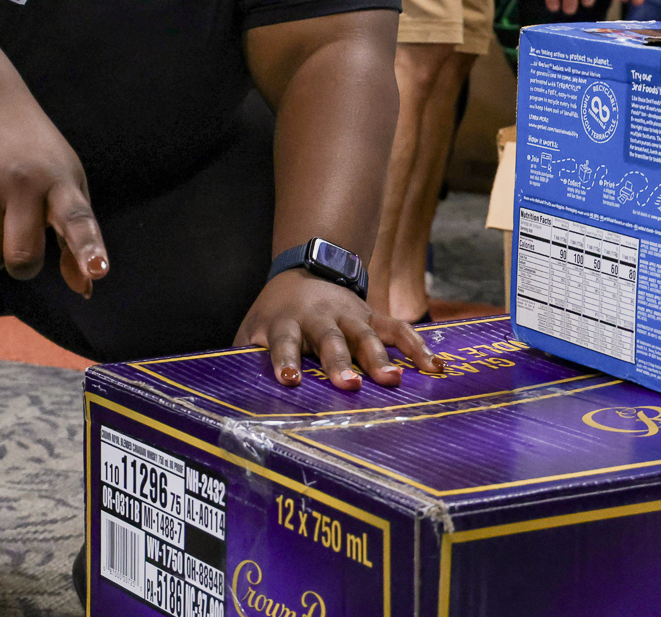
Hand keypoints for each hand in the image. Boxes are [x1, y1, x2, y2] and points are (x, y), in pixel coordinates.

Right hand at [0, 107, 108, 297]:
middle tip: (25, 244)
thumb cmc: (40, 162)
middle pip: (21, 257)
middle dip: (23, 267)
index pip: (78, 218)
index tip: (98, 269)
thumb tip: (84, 288)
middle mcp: (23, 180)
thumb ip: (75, 238)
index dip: (87, 248)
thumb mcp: (68, 186)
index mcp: (61, 182)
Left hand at [238, 269, 438, 389]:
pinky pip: (397, 329)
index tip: (289, 378)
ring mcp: (350, 315)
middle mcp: (320, 317)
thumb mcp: (254, 329)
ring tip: (392, 380)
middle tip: (349, 385)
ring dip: (378, 357)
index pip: (284, 342)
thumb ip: (245, 357)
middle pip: (330, 340)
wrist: (305, 268)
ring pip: (365, 335)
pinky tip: (433, 367)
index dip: (286, 359)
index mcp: (287, 323)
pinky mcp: (372, 315)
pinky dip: (416, 346)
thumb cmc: (276, 314)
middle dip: (339, 362)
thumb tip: (226, 392)